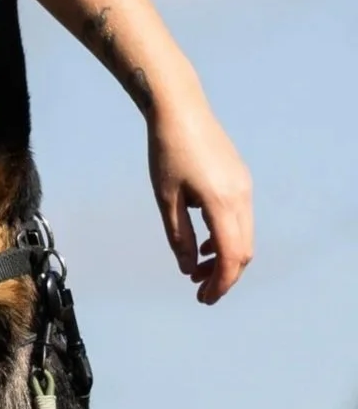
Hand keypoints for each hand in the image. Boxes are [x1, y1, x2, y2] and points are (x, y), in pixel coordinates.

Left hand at [148, 97, 252, 303]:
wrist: (180, 109)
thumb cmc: (166, 151)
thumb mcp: (165, 198)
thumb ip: (177, 236)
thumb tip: (186, 269)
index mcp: (222, 202)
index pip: (231, 256)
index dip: (220, 283)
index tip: (203, 299)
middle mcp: (241, 196)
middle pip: (243, 251)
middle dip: (224, 276)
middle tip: (199, 291)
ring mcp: (244, 186)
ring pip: (244, 235)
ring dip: (225, 257)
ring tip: (196, 270)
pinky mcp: (240, 179)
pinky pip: (240, 218)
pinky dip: (226, 237)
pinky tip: (203, 244)